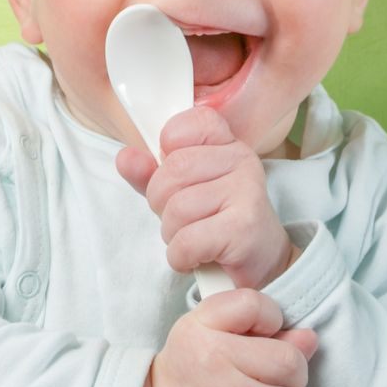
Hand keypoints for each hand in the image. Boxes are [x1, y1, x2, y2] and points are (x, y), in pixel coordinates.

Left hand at [117, 106, 296, 289]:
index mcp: (226, 142)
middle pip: (172, 171)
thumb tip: (125, 158)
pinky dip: (181, 256)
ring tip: (193, 237)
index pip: (187, 123)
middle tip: (180, 218)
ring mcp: (246, 191)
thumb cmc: (217, 221)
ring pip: (177, 209)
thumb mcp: (181, 191)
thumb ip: (150, 172)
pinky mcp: (244, 228)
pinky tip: (197, 256)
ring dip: (173, 234)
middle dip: (162, 203)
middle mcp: (240, 159)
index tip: (174, 171)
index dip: (168, 148)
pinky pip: (187, 241)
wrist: (262, 263)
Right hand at [138, 288, 316, 386]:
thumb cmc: (192, 361)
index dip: (269, 316)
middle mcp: (214, 364)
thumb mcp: (208, 324)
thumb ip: (257, 319)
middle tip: (267, 369)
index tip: (261, 330)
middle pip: (290, 361)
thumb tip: (310, 338)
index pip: (256, 305)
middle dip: (289, 367)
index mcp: (203, 328)